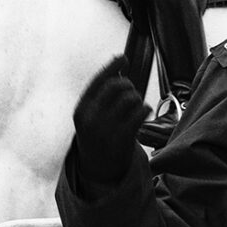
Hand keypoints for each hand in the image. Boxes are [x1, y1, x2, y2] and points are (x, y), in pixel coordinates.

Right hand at [72, 56, 149, 182]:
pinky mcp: (123, 139)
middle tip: (130, 93)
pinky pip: (140, 113)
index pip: (98, 80)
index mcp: (81, 109)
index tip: (123, 57)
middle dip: (128, 85)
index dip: (112, 66)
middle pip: (116, 86)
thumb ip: (102, 93)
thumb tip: (120, 63)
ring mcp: (106, 129)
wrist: (97, 169)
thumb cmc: (97, 135)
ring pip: (130, 98)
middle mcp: (91, 118)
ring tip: (135, 106)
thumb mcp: (91, 115)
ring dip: (137, 99)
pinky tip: (143, 113)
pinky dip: (145, 109)